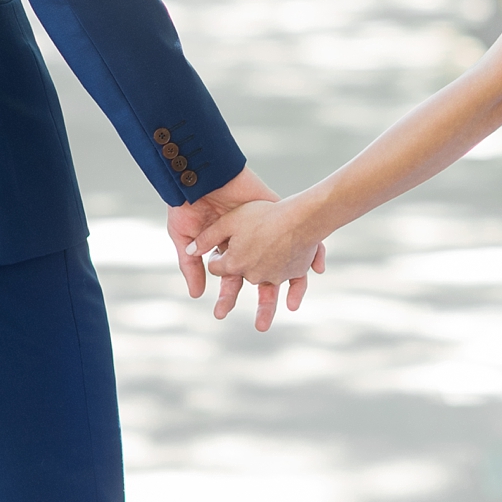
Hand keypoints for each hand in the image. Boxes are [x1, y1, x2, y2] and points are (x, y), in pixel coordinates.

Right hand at [167, 169, 325, 331]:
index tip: (222, 312)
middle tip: (261, 325)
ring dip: (290, 284)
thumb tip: (197, 295)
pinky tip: (317, 268)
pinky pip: (301, 235)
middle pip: (259, 276)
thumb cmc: (188, 205)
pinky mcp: (278, 213)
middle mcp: (249, 242)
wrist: (204, 175)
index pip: (233, 278)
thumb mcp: (184, 237)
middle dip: (262, 301)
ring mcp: (265, 229)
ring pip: (283, 260)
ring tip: (290, 307)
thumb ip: (192, 265)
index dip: (228, 295)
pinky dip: (312, 250)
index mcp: (228, 248)